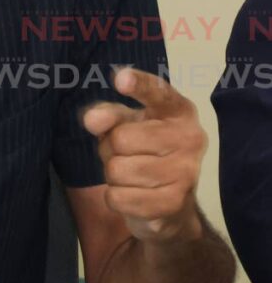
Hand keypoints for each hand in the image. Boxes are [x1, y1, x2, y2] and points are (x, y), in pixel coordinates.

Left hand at [82, 68, 207, 243]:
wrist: (173, 203)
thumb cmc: (145, 150)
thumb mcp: (126, 124)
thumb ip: (108, 115)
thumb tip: (92, 120)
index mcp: (179, 110)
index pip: (158, 92)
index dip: (139, 85)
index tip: (120, 79)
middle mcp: (190, 138)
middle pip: (121, 138)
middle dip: (111, 149)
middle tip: (125, 154)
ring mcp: (186, 172)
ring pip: (117, 170)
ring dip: (113, 175)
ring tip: (130, 174)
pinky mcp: (174, 203)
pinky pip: (119, 198)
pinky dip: (116, 198)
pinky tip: (134, 194)